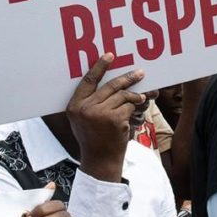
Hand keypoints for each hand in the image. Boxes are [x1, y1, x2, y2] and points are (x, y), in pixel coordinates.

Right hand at [66, 53, 144, 182]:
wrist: (100, 161)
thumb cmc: (93, 139)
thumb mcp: (82, 120)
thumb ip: (88, 102)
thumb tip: (107, 81)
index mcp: (74, 106)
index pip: (88, 80)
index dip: (99, 66)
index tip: (109, 55)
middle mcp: (85, 108)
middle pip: (110, 85)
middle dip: (128, 78)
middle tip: (139, 73)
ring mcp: (99, 113)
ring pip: (123, 96)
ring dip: (135, 96)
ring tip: (142, 97)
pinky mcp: (114, 120)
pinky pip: (128, 107)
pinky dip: (134, 110)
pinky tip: (135, 114)